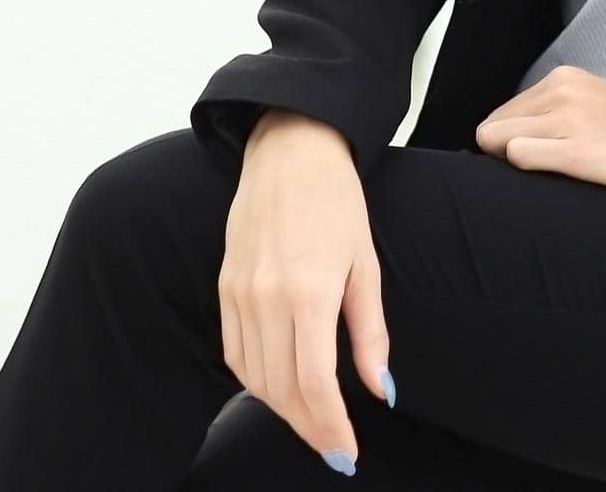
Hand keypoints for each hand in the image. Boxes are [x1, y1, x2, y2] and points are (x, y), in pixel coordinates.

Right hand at [218, 111, 393, 473]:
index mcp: (309, 292)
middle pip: (281, 389)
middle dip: (309, 426)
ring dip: (282, 408)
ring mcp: (239, 294)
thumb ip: (370, 331)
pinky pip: (234, 352)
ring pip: (254, 378)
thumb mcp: (366, 263)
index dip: (330, 427)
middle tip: (334, 446)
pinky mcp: (223, 288)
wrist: (291, 153)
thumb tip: (382, 390)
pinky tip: (279, 386)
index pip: (314, 383)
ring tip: (313, 420)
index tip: (346, 452)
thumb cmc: (338, 201)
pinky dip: (255, 380)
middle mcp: (267, 298)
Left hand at [475, 65, 605, 199]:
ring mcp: (568, 120)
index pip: (502, 113)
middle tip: (539, 171)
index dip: (509, 141)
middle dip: (502, 153)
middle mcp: (561, 92)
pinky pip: (518, 157)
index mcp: (565, 78)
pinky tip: (556, 178)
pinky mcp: (577, 154)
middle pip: (491, 128)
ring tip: (549, 176)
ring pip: (496, 141)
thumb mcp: (596, 102)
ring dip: (513, 163)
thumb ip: (558, 109)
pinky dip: (526, 171)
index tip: (536, 157)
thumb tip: (516, 138)